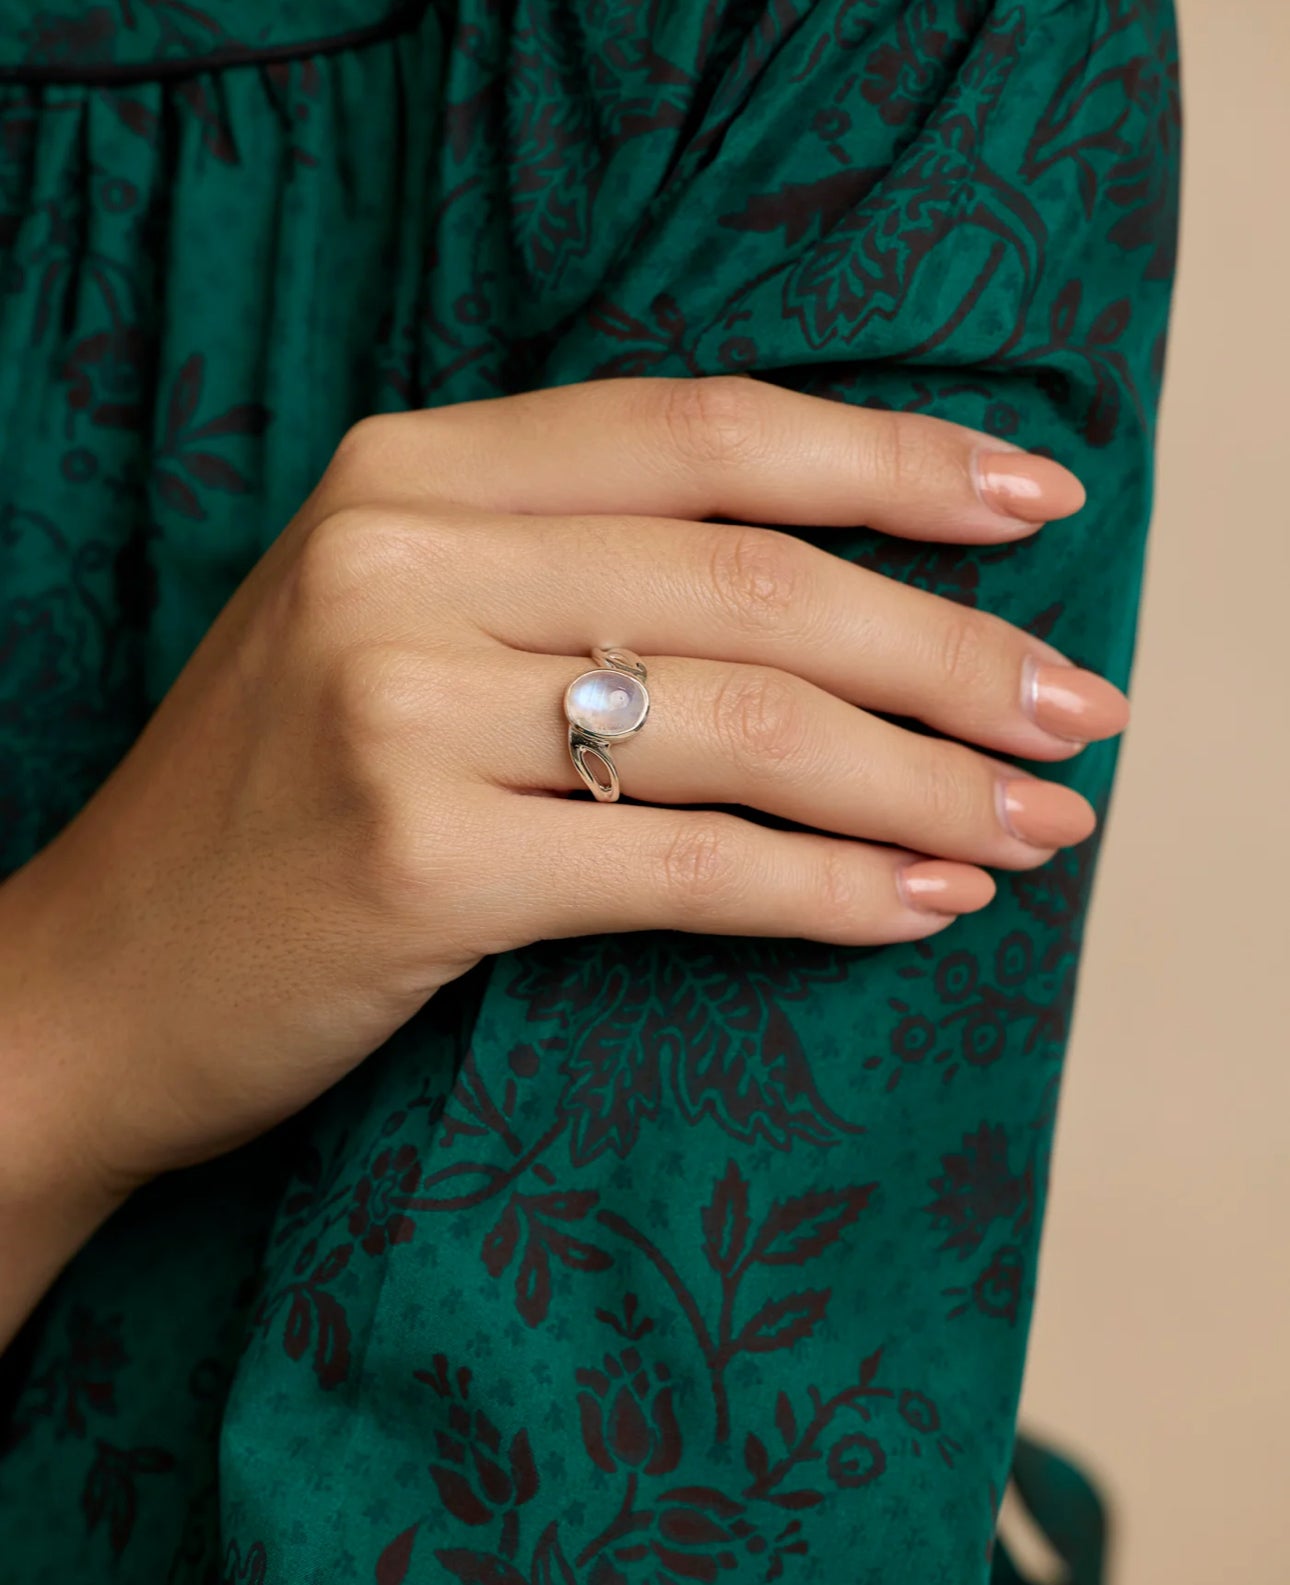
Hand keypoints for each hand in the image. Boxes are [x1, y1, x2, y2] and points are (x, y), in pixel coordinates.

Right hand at [0, 377, 1125, 1201]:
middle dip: (950, 651)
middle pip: (754, 579)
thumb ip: (567, 570)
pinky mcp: (413, 864)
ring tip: (1035, 823)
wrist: (89, 980)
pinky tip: (922, 906)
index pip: (704, 431)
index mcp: (406, 472)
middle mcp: (400, 561)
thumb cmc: (266, 807)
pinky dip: (827, 891)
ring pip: (744, 726)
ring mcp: (397, 708)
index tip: (1034, 508)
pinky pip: (684, 867)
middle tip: (1076, 711)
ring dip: (922, 782)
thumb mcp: (393, 627)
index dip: (893, 465)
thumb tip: (823, 585)